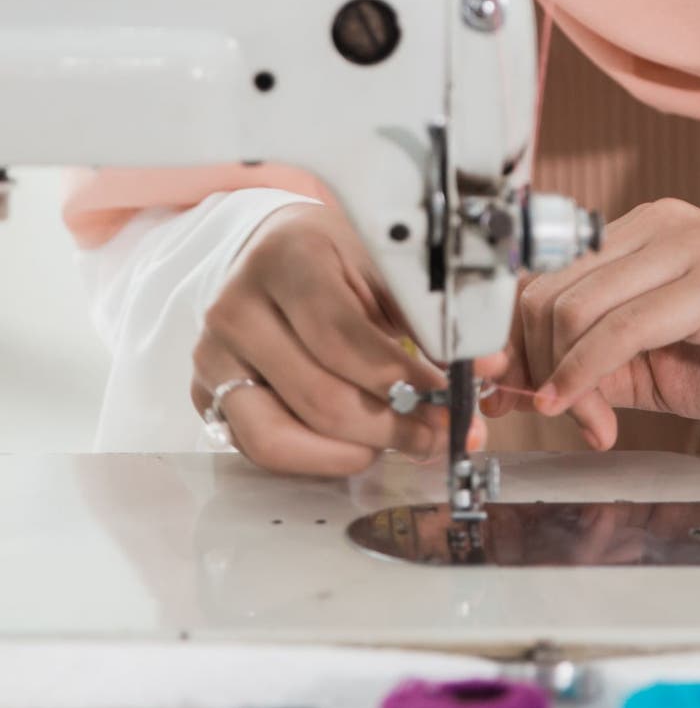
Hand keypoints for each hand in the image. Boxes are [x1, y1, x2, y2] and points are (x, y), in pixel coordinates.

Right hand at [191, 203, 484, 475]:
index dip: (401, 377)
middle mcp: (237, 308)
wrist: (272, 250)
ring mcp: (213, 356)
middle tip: (439, 434)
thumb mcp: (381, 266)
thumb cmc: (335, 257)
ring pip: (277, 437)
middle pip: (316, 395)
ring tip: (401, 442)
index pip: (342, 337)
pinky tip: (358, 445)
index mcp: (287, 260)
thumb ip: (428, 318)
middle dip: (390, 425)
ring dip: (351, 453)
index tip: (448, 397)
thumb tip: (487, 367)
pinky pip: (258, 448)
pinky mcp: (204, 394)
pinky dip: (315, 457)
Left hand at [482, 199, 699, 449]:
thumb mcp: (656, 363)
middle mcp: (657, 224)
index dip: (514, 340)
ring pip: (574, 305)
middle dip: (534, 364)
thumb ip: (593, 365)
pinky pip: (620, 327)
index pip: (542, 276)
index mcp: (640, 231)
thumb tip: (517, 387)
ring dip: (564, 380)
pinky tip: (587, 414)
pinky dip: (586, 374)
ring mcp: (687, 245)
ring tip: (594, 424)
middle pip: (546, 290)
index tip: (511, 393)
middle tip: (556, 417)